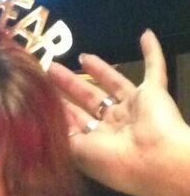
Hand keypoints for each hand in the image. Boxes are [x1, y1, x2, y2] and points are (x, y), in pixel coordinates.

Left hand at [48, 31, 189, 195]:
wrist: (153, 158)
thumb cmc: (111, 160)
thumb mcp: (76, 152)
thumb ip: (60, 135)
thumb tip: (41, 123)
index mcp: (97, 143)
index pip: (74, 121)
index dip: (59, 108)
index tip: (40, 93)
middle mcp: (115, 126)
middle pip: (89, 99)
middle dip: (70, 85)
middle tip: (50, 69)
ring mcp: (134, 108)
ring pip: (114, 82)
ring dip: (99, 69)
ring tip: (80, 56)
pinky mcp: (154, 93)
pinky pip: (155, 68)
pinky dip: (152, 52)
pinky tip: (146, 35)